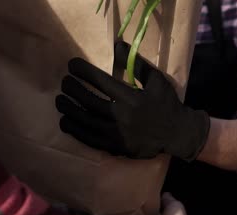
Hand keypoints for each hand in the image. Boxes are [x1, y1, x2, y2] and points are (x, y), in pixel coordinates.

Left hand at [56, 42, 209, 160]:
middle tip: (64, 82)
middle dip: (72, 89)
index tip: (72, 65)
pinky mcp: (115, 147)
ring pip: (85, 121)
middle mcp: (121, 116)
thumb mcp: (156, 80)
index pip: (100, 81)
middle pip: (89, 101)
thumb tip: (117, 45)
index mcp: (131, 98)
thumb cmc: (166, 104)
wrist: (176, 134)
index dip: (83, 71)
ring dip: (69, 110)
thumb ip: (137, 63)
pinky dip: (75, 130)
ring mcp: (117, 134)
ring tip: (60, 101)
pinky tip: (66, 122)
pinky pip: (89, 139)